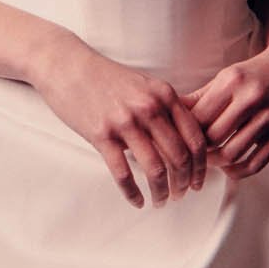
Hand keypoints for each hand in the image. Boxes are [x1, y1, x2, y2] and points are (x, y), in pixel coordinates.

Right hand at [31, 37, 211, 207]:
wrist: (67, 66)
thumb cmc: (106, 78)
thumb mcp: (144, 85)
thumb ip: (166, 107)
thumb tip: (188, 135)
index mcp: (165, 95)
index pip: (195, 137)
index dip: (201, 166)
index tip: (198, 181)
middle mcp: (149, 108)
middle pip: (179, 157)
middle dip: (184, 183)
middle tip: (181, 195)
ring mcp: (125, 122)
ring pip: (155, 169)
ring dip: (162, 192)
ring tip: (161, 201)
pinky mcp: (101, 135)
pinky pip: (123, 174)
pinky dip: (133, 193)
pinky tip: (137, 201)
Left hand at [183, 43, 268, 178]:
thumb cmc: (256, 73)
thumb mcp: (227, 76)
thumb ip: (200, 97)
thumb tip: (170, 114)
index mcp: (232, 82)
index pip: (199, 118)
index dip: (185, 132)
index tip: (179, 138)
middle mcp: (251, 99)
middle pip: (213, 138)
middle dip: (198, 149)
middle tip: (191, 152)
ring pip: (232, 154)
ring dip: (215, 163)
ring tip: (208, 159)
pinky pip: (255, 163)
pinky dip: (237, 171)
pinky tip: (228, 167)